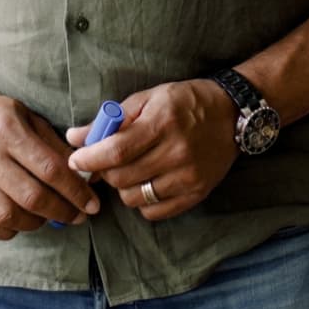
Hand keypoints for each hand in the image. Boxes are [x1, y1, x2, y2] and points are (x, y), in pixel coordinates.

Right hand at [0, 84, 99, 239]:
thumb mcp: (26, 115)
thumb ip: (52, 144)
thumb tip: (82, 173)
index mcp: (7, 130)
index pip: (50, 169)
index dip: (75, 191)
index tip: (91, 204)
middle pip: (31, 197)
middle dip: (62, 212)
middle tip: (77, 216)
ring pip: (8, 216)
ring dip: (36, 223)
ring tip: (48, 217)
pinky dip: (6, 231)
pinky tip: (19, 223)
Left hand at [65, 79, 239, 221]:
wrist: (233, 115)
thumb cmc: (185, 102)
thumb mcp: (149, 98)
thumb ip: (112, 119)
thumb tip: (75, 137)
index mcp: (162, 123)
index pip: (116, 151)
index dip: (90, 159)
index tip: (76, 160)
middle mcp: (176, 152)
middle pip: (122, 177)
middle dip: (105, 172)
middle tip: (105, 162)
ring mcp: (188, 177)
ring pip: (135, 197)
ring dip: (123, 187)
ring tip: (130, 170)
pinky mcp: (196, 194)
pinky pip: (154, 210)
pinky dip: (142, 201)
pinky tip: (146, 183)